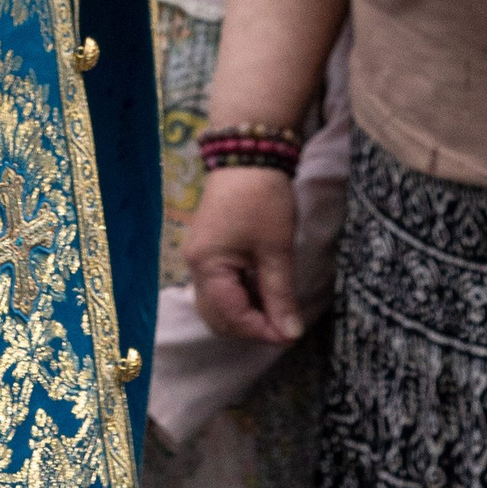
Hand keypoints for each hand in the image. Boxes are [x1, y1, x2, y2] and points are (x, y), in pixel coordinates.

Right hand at [185, 165, 302, 346]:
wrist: (249, 153)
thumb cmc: (263, 198)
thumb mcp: (276, 249)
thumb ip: (280, 295)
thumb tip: (290, 333)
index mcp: (207, 266)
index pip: (230, 317)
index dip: (261, 331)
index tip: (291, 334)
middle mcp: (196, 266)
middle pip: (217, 317)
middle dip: (250, 327)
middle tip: (284, 324)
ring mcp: (200, 258)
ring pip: (218, 304)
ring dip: (246, 313)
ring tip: (278, 308)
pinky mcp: (209, 250)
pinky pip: (221, 287)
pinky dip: (242, 296)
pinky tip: (266, 290)